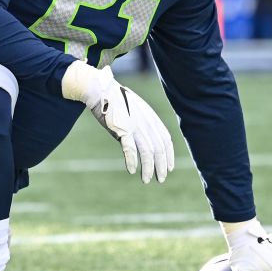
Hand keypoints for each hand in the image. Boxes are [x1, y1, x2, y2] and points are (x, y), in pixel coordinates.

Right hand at [61, 61, 174, 183]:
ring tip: (146, 179)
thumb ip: (142, 125)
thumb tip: (143, 143)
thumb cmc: (117, 102)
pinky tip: (132, 170)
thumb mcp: (136, 111)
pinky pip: (130, 149)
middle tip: (161, 179)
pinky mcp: (122, 129)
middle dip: (161, 166)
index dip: (169, 155)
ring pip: (147, 152)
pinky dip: (132, 161)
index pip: (166, 139)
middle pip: (159, 148)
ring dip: (148, 168)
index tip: (169, 167)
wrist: (102, 91)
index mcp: (152, 117)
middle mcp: (147, 122)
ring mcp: (135, 126)